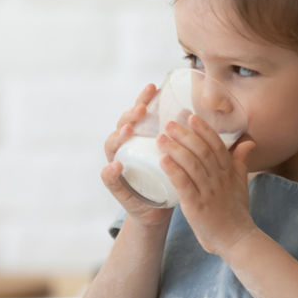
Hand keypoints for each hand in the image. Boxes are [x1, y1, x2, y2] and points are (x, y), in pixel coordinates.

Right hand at [100, 84, 173, 227]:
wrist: (159, 210)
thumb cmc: (167, 178)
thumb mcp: (174, 154)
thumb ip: (179, 136)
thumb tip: (188, 111)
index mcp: (138, 137)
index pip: (138, 113)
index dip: (143, 99)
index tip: (154, 87)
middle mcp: (125, 148)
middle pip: (123, 125)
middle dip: (131, 115)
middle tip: (142, 109)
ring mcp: (118, 165)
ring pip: (112, 146)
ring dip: (119, 136)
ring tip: (129, 130)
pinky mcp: (117, 187)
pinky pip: (108, 178)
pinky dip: (111, 171)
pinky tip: (118, 165)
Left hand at [158, 113, 257, 256]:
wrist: (237, 239)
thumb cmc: (236, 211)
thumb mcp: (241, 183)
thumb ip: (241, 161)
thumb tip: (249, 142)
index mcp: (228, 171)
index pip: (216, 145)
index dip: (203, 129)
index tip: (190, 116)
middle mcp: (219, 179)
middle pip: (202, 151)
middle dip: (185, 135)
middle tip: (169, 123)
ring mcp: (208, 192)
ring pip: (192, 165)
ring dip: (176, 149)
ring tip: (161, 138)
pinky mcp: (197, 206)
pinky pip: (184, 185)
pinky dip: (174, 172)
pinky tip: (163, 161)